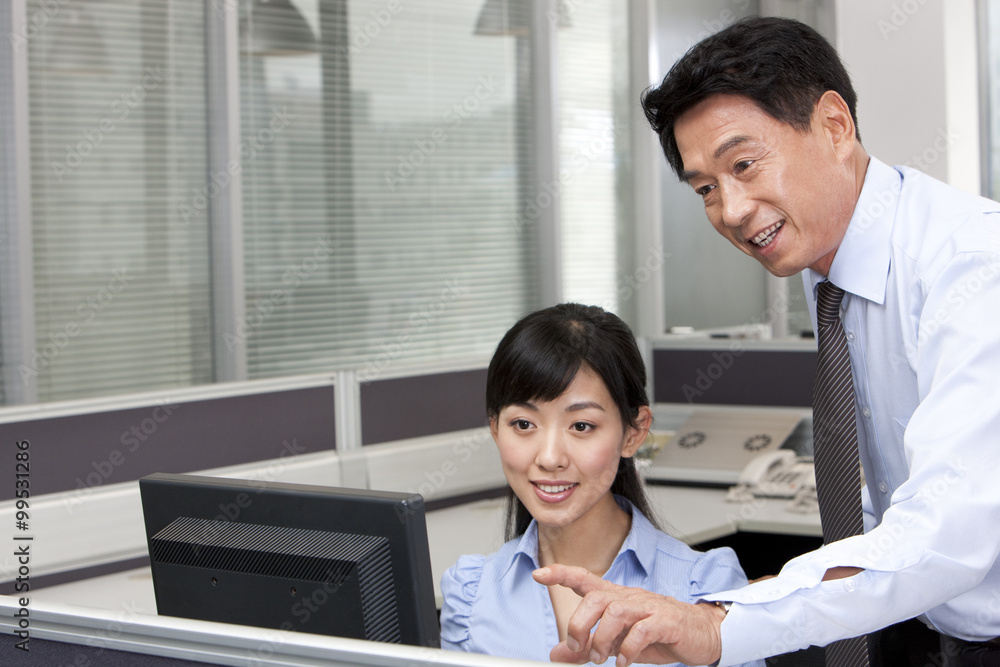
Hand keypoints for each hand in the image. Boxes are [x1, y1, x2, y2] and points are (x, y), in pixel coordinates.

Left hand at [533, 565, 725, 666]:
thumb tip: (556, 654)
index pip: (584, 579)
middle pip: (597, 597)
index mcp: (616, 598)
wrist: (701, 634)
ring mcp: (649, 607)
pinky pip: (643, 629)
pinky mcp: (667, 622)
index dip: (561, 574)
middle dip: (581, 622)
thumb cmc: (656, 634)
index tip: (538, 574)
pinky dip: (628, 648)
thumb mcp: (617, 642)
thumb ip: (587, 647)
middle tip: (578, 647)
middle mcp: (630, 598)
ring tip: (600, 657)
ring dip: (602, 638)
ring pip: (616, 611)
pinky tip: (623, 661)